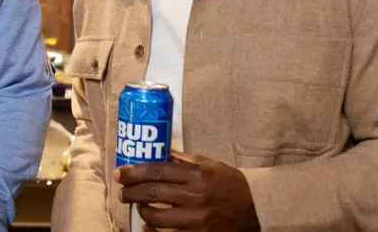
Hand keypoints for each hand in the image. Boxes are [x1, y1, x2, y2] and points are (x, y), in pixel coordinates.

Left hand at [115, 151, 258, 231]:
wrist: (255, 210)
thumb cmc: (231, 184)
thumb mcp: (210, 164)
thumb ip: (184, 160)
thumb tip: (160, 152)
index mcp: (197, 175)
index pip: (157, 171)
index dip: (135, 172)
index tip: (121, 173)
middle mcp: (194, 196)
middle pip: (152, 192)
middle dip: (131, 191)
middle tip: (121, 190)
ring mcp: (195, 219)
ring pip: (156, 216)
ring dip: (141, 210)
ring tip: (137, 205)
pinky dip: (154, 229)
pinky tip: (148, 224)